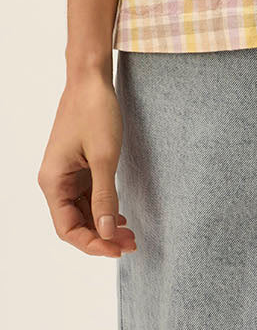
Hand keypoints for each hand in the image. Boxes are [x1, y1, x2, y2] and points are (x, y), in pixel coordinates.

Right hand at [37, 65, 136, 256]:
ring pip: (83, 211)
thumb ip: (105, 197)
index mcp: (53, 182)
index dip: (92, 244)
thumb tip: (105, 232)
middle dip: (101, 237)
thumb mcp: (104, 157)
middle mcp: (56, 181)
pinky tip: (120, 216)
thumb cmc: (95, 112)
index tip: (118, 250)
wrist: (91, 79)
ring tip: (131, 234)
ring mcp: (67, 174)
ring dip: (104, 225)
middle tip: (132, 244)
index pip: (68, 228)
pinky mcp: (79, 167)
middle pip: (75, 223)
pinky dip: (104, 209)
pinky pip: (88, 196)